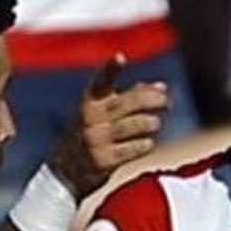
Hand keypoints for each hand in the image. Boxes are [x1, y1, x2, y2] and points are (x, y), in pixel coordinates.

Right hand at [47, 53, 168, 199]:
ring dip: (151, 123)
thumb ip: (129, 98)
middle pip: (129, 103)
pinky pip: (134, 148)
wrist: (64, 173)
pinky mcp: (103, 161)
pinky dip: (145, 144)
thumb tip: (161, 87)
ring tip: (155, 124)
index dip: (110, 69)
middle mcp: (90, 119)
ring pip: (136, 125)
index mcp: (88, 103)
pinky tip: (146, 143)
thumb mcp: (100, 114)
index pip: (100, 82)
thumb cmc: (88, 137)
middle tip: (167, 102)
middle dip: (153, 100)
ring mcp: (96, 140)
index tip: (120, 57)